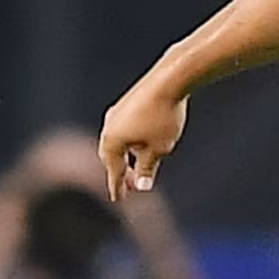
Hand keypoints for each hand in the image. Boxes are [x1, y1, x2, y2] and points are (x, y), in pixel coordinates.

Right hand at [99, 79, 189, 199]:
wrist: (170, 80)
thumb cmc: (164, 117)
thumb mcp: (158, 149)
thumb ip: (148, 168)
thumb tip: (142, 186)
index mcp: (111, 142)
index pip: (114, 171)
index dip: (117, 187)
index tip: (118, 199)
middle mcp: (108, 127)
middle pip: (111, 156)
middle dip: (121, 171)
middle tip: (131, 186)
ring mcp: (116, 113)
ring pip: (118, 142)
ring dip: (127, 156)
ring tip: (140, 167)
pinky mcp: (127, 103)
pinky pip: (124, 129)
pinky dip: (131, 141)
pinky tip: (143, 143)